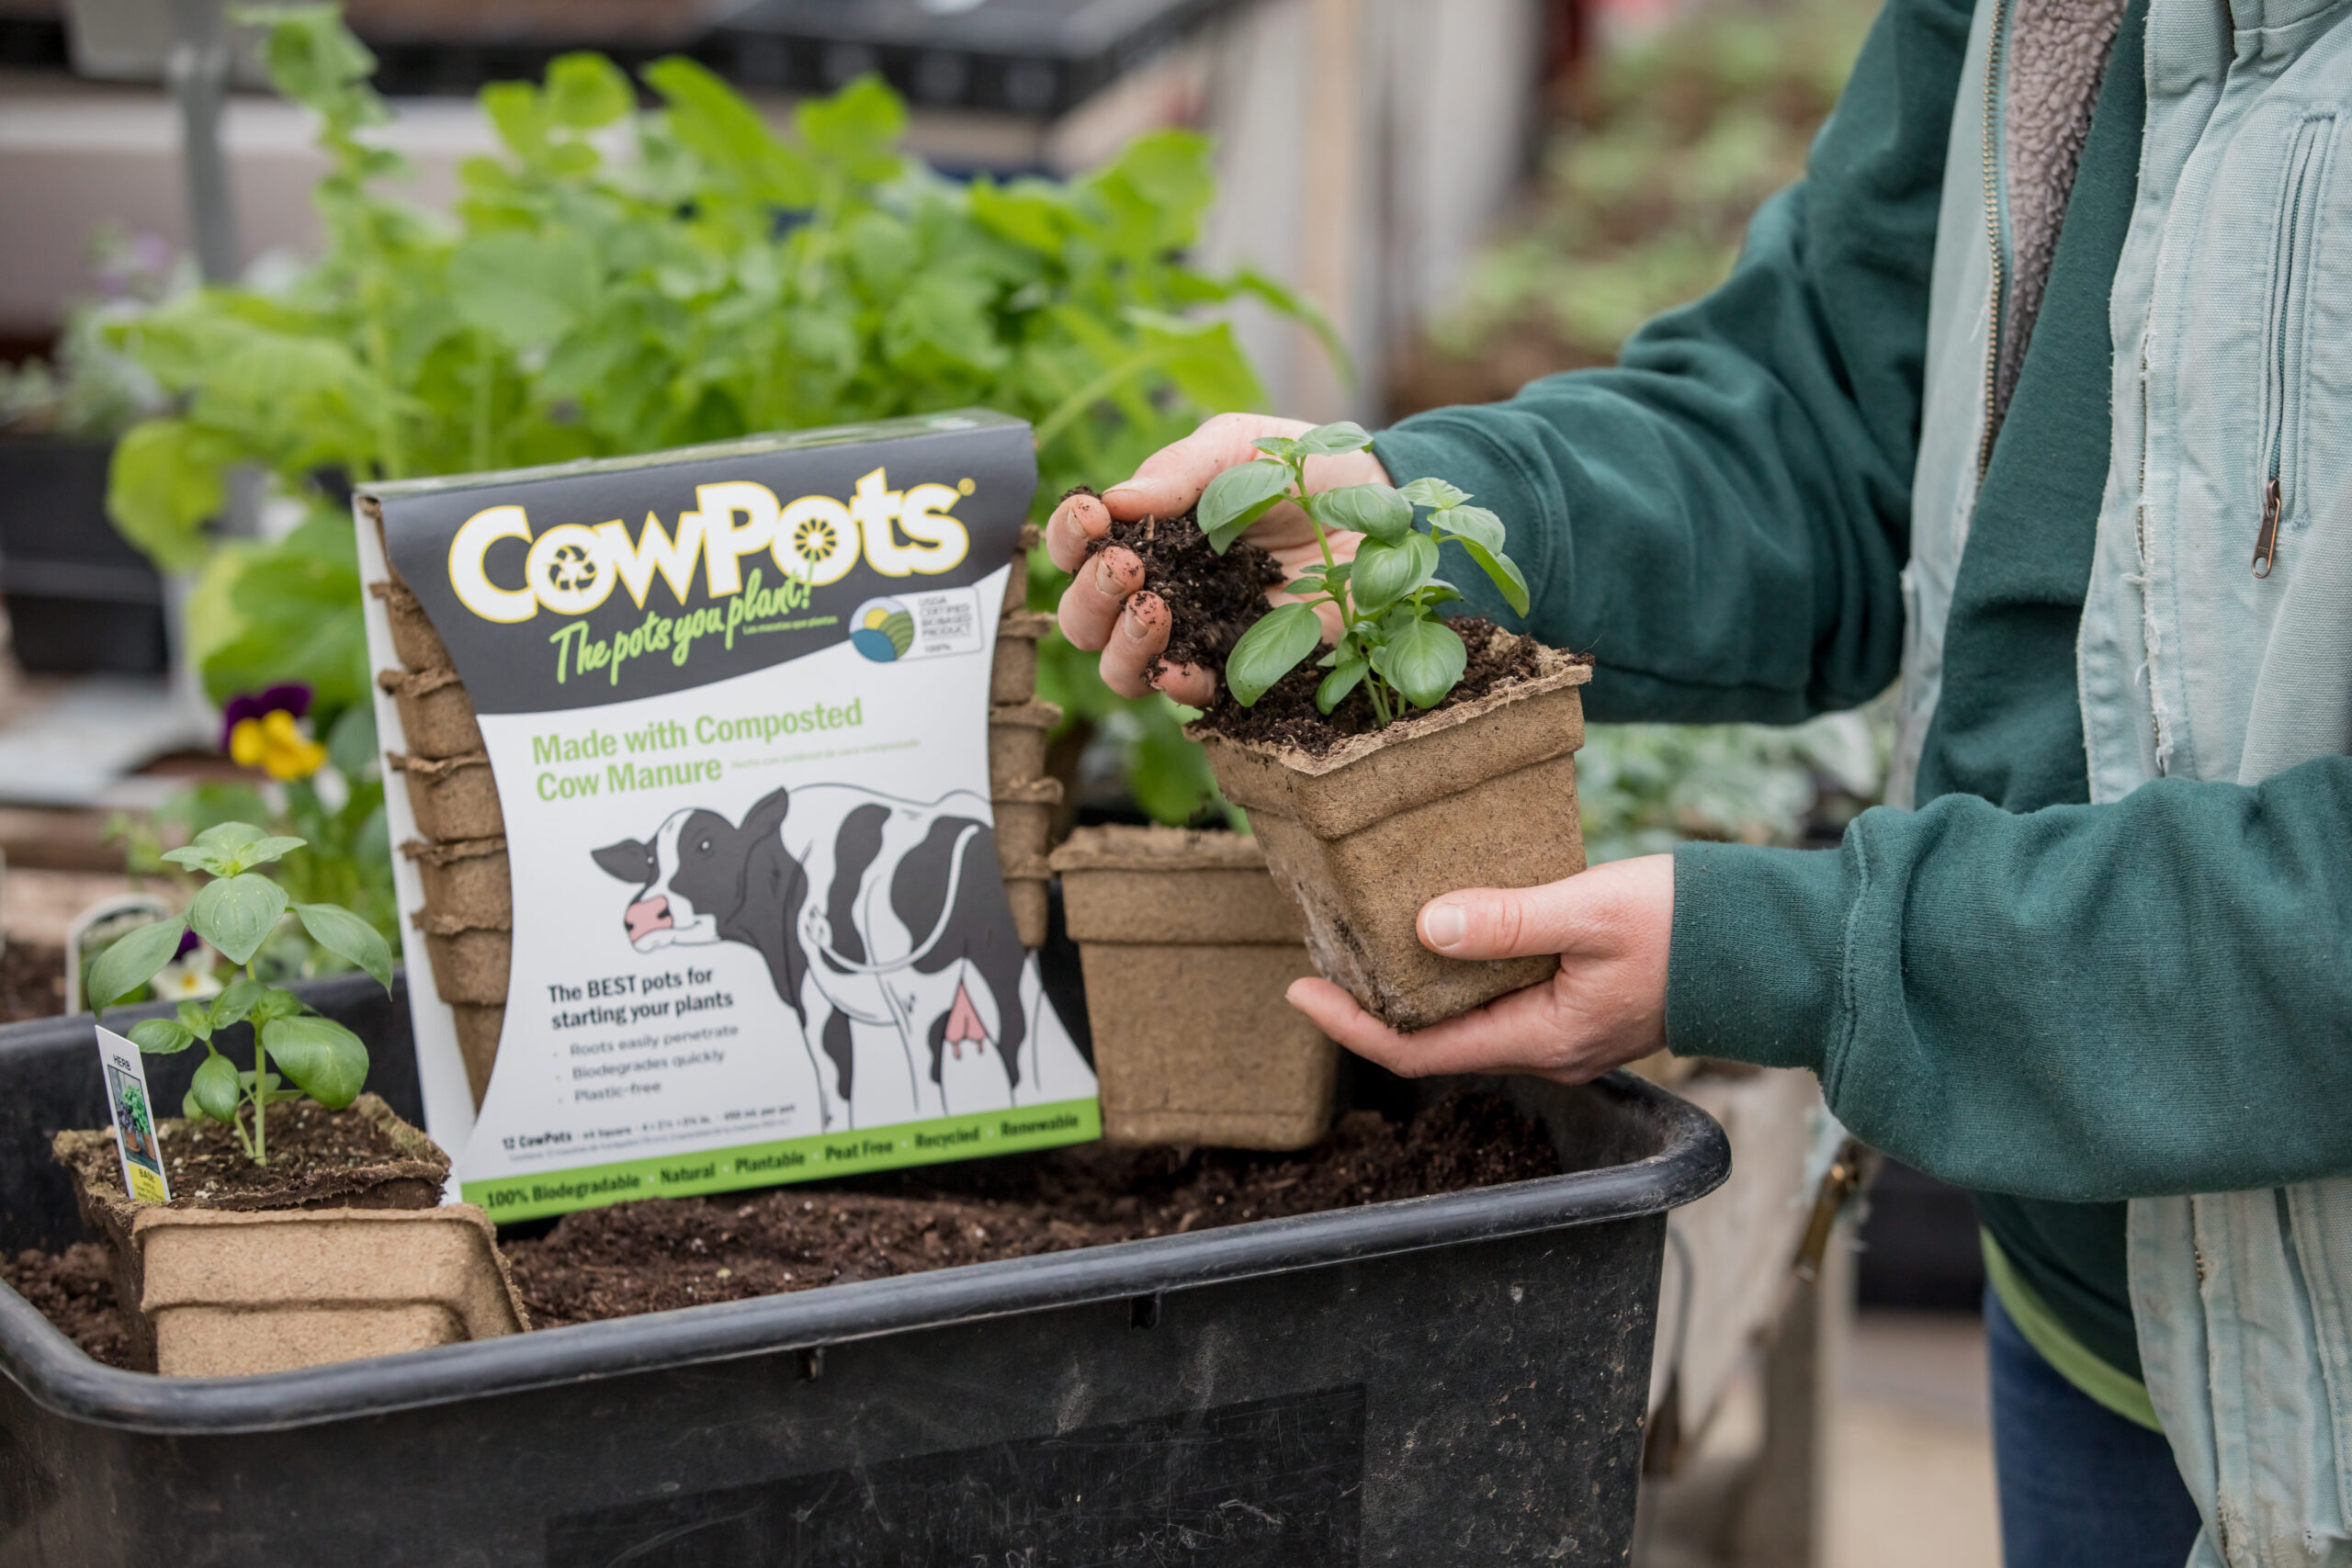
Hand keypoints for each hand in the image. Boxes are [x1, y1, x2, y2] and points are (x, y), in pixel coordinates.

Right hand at [1048, 412, 1389, 704]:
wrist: (1383, 503)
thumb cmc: (1303, 466)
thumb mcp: (1237, 446)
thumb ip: (1178, 470)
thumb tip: (1115, 500)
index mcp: (1147, 532)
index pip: (1081, 546)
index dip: (1069, 537)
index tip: (1091, 517)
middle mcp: (1161, 588)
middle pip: (1084, 619)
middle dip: (1090, 596)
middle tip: (1127, 569)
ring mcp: (1198, 633)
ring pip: (1121, 669)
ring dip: (1121, 645)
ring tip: (1153, 609)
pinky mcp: (1242, 669)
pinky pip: (1191, 694)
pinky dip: (1176, 683)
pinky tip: (1181, 663)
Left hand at [1286, 855, 1675, 1083]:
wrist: (1767, 946)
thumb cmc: (1686, 927)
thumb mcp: (1589, 911)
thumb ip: (1509, 920)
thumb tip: (1426, 928)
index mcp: (1541, 1039)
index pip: (1418, 1053)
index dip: (1351, 1026)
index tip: (1299, 989)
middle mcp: (1546, 1048)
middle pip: (1435, 1040)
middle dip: (1372, 1004)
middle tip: (1322, 953)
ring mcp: (1565, 1032)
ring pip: (1467, 1018)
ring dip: (1413, 987)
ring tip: (1364, 940)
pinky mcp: (1580, 1006)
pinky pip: (1500, 998)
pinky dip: (1457, 972)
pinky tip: (1441, 930)